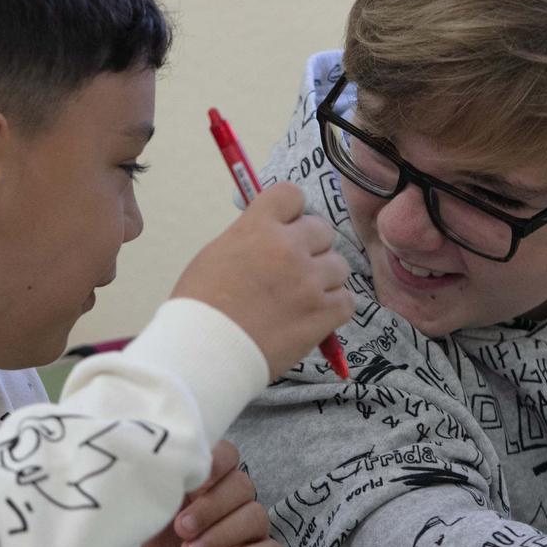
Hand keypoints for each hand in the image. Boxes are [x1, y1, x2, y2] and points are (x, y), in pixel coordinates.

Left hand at [124, 440, 281, 546]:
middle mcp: (230, 505)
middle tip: (181, 527)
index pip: (227, 456)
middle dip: (212, 505)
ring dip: (223, 532)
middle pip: (242, 485)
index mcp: (204, 485)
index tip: (194, 481)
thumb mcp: (143, 519)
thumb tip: (160, 470)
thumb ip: (156, 492)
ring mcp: (247, 535)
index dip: (217, 462)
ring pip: (256, 515)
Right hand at [172, 182, 354, 379]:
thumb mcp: (217, 254)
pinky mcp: (322, 313)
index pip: (292, 194)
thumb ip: (251, 237)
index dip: (291, 213)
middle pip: (322, 230)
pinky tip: (311, 316)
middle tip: (292, 270)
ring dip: (323, 280)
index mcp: (258, 227)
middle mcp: (288, 248)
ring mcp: (309, 281)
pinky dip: (332, 308)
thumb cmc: (200, 307)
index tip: (286, 227)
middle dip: (310, 248)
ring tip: (300, 299)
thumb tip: (272, 235)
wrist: (204, 352)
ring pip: (339, 266)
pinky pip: (346, 300)